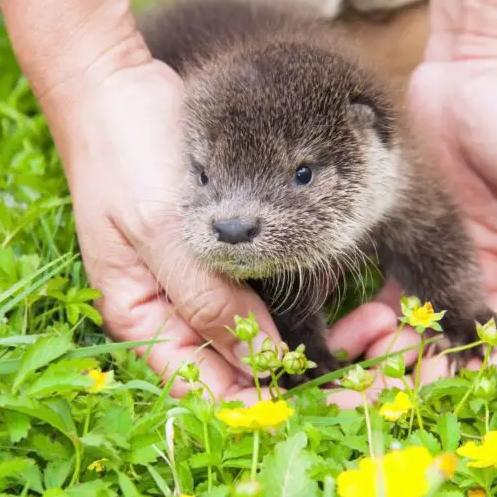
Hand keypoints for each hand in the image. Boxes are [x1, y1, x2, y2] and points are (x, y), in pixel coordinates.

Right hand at [52, 59, 419, 405]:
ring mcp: (204, 283)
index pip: (209, 391)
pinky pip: (272, 292)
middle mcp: (177, 313)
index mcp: (147, 323)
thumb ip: (207, 301)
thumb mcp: (163, 232)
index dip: (265, 405)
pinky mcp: (229, 255)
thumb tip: (264, 364)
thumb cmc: (124, 159)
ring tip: (379, 321)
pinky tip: (351, 292)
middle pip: (245, 368)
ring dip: (321, 335)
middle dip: (308, 371)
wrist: (117, 91)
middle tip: (374, 352)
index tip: (331, 399)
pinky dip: (310, 297)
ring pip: (266, 334)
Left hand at [395, 54, 496, 371]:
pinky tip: (359, 335)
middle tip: (407, 393)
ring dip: (405, 351)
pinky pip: (396, 291)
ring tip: (375, 372)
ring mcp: (457, 259)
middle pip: (475, 337)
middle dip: (443, 368)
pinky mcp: (416, 241)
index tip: (470, 390)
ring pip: (431, 322)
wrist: (477, 69)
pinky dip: (378, 318)